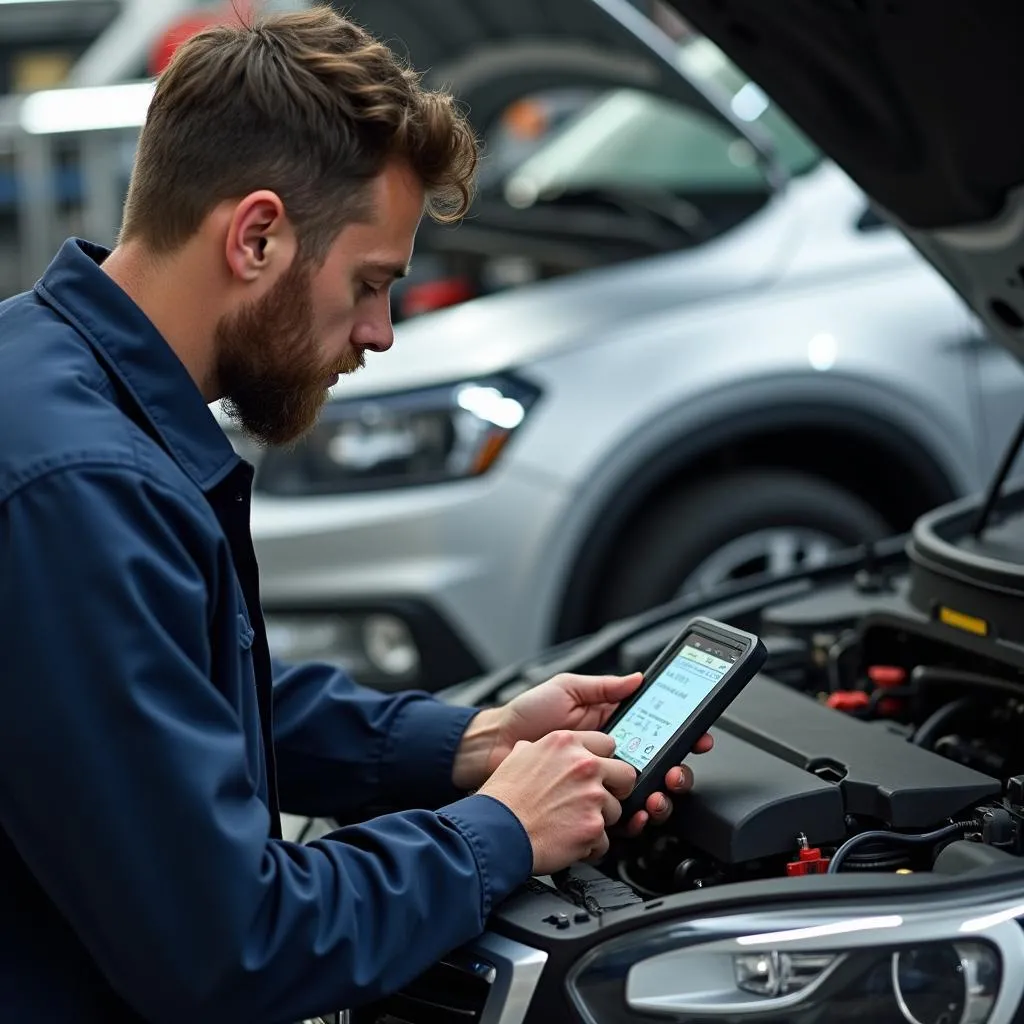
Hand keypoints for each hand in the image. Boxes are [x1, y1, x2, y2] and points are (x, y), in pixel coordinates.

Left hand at [453, 672, 712, 833]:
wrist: (494, 746)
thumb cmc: (526, 715)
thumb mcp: (566, 688)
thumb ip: (604, 686)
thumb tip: (638, 678)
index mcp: (609, 725)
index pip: (655, 731)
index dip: (680, 735)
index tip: (699, 737)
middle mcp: (609, 755)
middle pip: (658, 767)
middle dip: (677, 772)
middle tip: (677, 773)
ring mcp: (600, 781)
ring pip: (644, 795)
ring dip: (661, 797)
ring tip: (660, 795)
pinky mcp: (586, 804)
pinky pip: (619, 816)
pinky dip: (635, 817)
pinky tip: (639, 813)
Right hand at [478, 730, 636, 872]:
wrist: (496, 831)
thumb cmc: (503, 798)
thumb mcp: (517, 756)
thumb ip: (538, 749)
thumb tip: (537, 748)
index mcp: (566, 743)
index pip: (608, 744)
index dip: (603, 762)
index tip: (598, 773)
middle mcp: (584, 765)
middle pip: (625, 775)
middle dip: (614, 790)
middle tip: (597, 800)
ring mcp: (592, 796)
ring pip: (615, 811)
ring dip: (598, 820)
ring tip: (572, 825)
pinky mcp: (593, 826)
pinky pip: (604, 840)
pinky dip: (590, 845)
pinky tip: (570, 842)